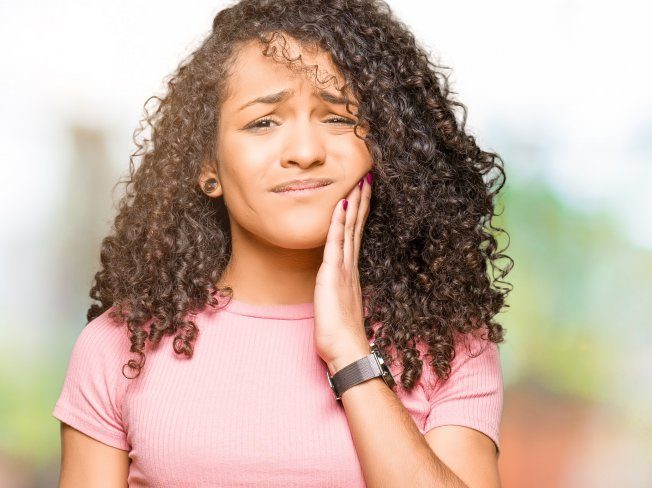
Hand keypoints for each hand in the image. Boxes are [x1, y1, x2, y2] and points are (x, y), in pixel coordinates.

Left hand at [313, 170, 372, 374]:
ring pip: (350, 229)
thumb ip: (341, 288)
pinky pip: (336, 243)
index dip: (361, 212)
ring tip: (359, 181)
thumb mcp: (340, 303)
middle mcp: (350, 265)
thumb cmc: (342, 333)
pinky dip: (338, 223)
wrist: (346, 350)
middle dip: (362, 200)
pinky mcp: (333, 274)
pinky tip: (341, 206)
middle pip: (357, 225)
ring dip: (354, 204)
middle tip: (367, 177)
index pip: (356, 233)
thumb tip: (338, 280)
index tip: (364, 192)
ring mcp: (344, 268)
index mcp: (351, 270)